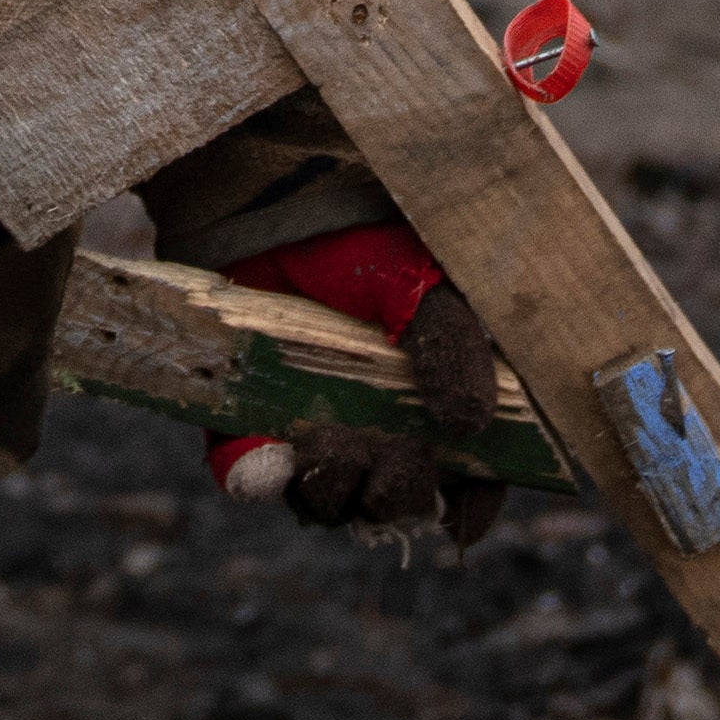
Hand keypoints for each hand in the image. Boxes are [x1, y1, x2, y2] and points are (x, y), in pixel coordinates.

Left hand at [211, 225, 507, 545]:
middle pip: (396, 500)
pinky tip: (269, 452)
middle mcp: (377, 421)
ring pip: (328, 501)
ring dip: (332, 492)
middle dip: (393, 496)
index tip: (458, 518)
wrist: (264, 201)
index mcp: (435, 394)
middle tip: (383, 457)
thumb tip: (467, 425)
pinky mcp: (248, 418)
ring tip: (326, 443)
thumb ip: (453, 347)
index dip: (471, 505)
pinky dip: (256, 475)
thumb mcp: (421, 283)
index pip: (471, 473)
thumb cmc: (359, 238)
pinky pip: (249, 474)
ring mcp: (312, 424)